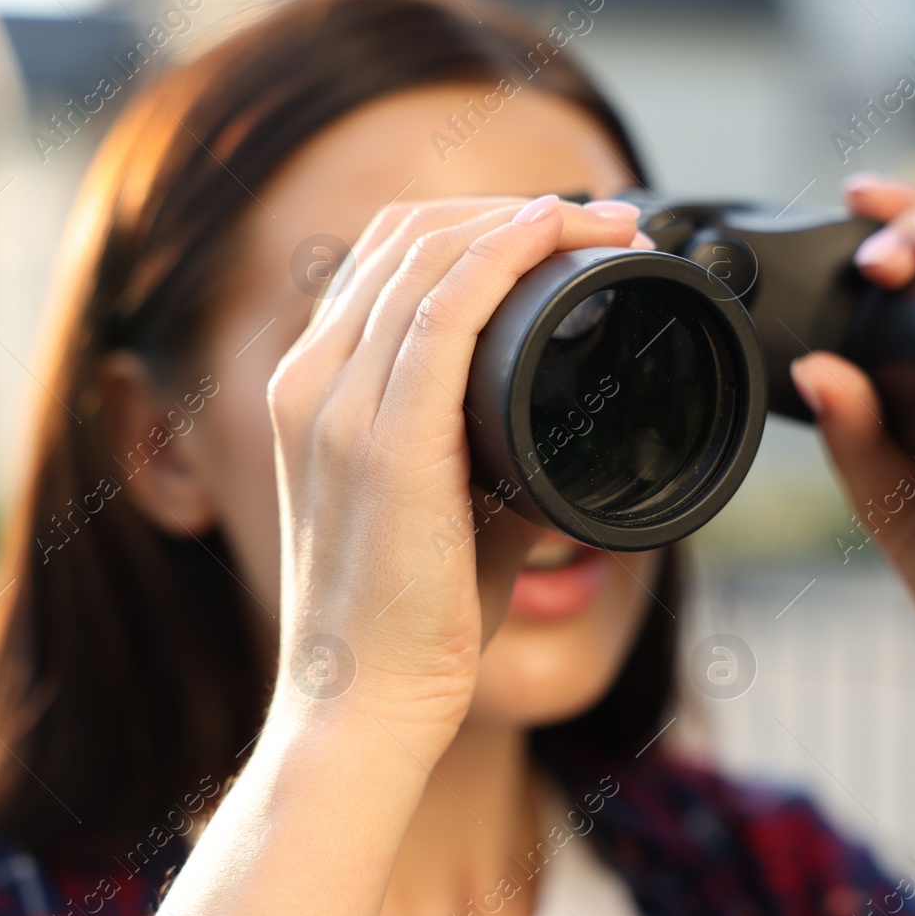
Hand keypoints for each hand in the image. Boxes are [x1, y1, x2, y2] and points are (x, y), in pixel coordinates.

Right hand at [266, 194, 646, 748]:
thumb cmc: (410, 619)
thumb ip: (492, 448)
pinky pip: (442, 308)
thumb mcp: (445, 507)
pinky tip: (555, 234)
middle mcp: (308, 381)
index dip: (477, 222)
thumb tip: (577, 419)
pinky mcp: (381, 439)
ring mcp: (333, 404)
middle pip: (406, 237)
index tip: (564, 228)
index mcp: (311, 389)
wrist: (360, 706)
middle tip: (602, 218)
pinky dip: (505, 253)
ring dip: (526, 220)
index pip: (384, 260)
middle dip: (510, 208)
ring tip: (606, 226)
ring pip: (426, 254)